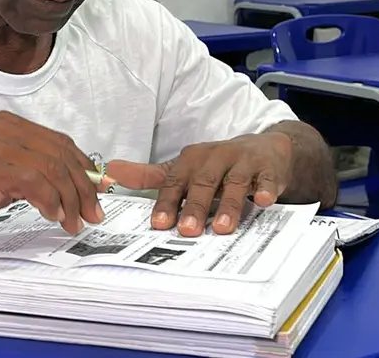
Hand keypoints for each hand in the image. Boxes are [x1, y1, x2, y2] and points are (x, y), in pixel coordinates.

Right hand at [0, 111, 105, 234]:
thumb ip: (24, 173)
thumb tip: (61, 190)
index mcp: (8, 124)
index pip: (60, 143)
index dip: (83, 169)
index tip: (95, 195)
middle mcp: (6, 128)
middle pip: (62, 154)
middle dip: (83, 187)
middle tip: (93, 214)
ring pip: (53, 167)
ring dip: (70, 199)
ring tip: (73, 222)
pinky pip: (34, 181)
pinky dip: (49, 200)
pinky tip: (51, 216)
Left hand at [105, 132, 292, 236]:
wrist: (264, 148)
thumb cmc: (218, 164)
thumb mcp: (183, 168)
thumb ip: (149, 175)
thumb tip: (110, 172)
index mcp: (192, 160)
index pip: (175, 182)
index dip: (167, 203)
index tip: (159, 224)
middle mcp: (216, 157)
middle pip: (203, 183)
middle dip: (195, 206)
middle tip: (187, 231)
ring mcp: (243, 162)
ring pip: (235, 183)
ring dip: (229, 204)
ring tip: (222, 227)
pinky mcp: (268, 168)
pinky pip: (267, 179)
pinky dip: (266, 189)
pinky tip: (264, 201)